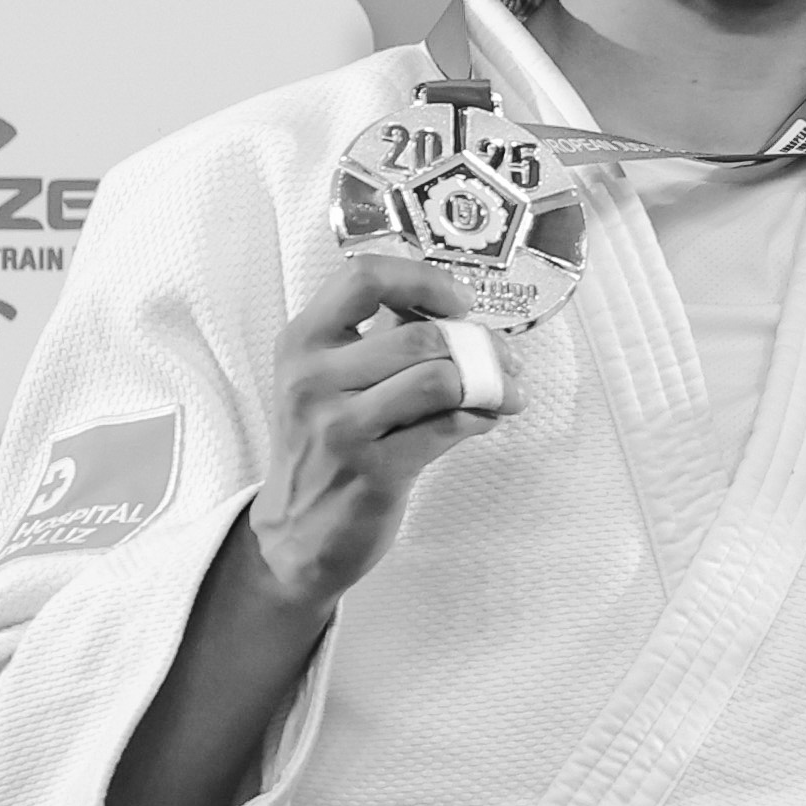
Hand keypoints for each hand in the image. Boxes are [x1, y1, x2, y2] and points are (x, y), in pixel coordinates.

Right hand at [246, 254, 498, 610]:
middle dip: (481, 344)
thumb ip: (383, 336)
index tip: (459, 302)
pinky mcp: (373, 470)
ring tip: (507, 392)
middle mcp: (312, 378)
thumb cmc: (329, 442)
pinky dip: (482, 418)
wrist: (299, 528)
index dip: (425, 281)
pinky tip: (485, 419)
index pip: (363, 278)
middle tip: (505, 358)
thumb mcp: (333, 378)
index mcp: (303, 341)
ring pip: (440, 379)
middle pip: (421, 336)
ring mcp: (340, 426)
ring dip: (492, 383)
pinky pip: (449, 427)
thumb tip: (454, 305)